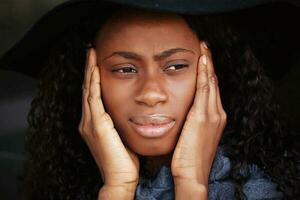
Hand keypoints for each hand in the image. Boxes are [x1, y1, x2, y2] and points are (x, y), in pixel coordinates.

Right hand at [78, 48, 138, 198]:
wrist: (119, 178)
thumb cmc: (123, 160)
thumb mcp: (121, 136)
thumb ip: (120, 123)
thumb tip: (131, 112)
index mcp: (95, 123)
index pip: (93, 94)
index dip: (93, 77)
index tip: (97, 62)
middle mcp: (88, 120)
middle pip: (87, 88)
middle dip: (88, 68)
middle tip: (91, 51)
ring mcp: (90, 122)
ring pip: (87, 89)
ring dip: (89, 70)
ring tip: (91, 53)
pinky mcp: (96, 125)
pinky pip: (93, 98)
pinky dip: (93, 82)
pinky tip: (95, 69)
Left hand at [171, 42, 226, 190]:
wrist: (192, 174)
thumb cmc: (189, 157)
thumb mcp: (193, 136)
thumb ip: (192, 122)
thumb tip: (184, 112)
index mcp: (215, 118)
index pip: (211, 91)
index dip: (208, 74)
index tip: (203, 60)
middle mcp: (217, 114)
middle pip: (214, 83)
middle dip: (209, 64)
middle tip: (205, 48)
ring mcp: (212, 115)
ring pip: (211, 83)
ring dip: (208, 64)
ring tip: (204, 48)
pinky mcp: (203, 117)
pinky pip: (205, 89)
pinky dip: (204, 74)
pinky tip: (202, 61)